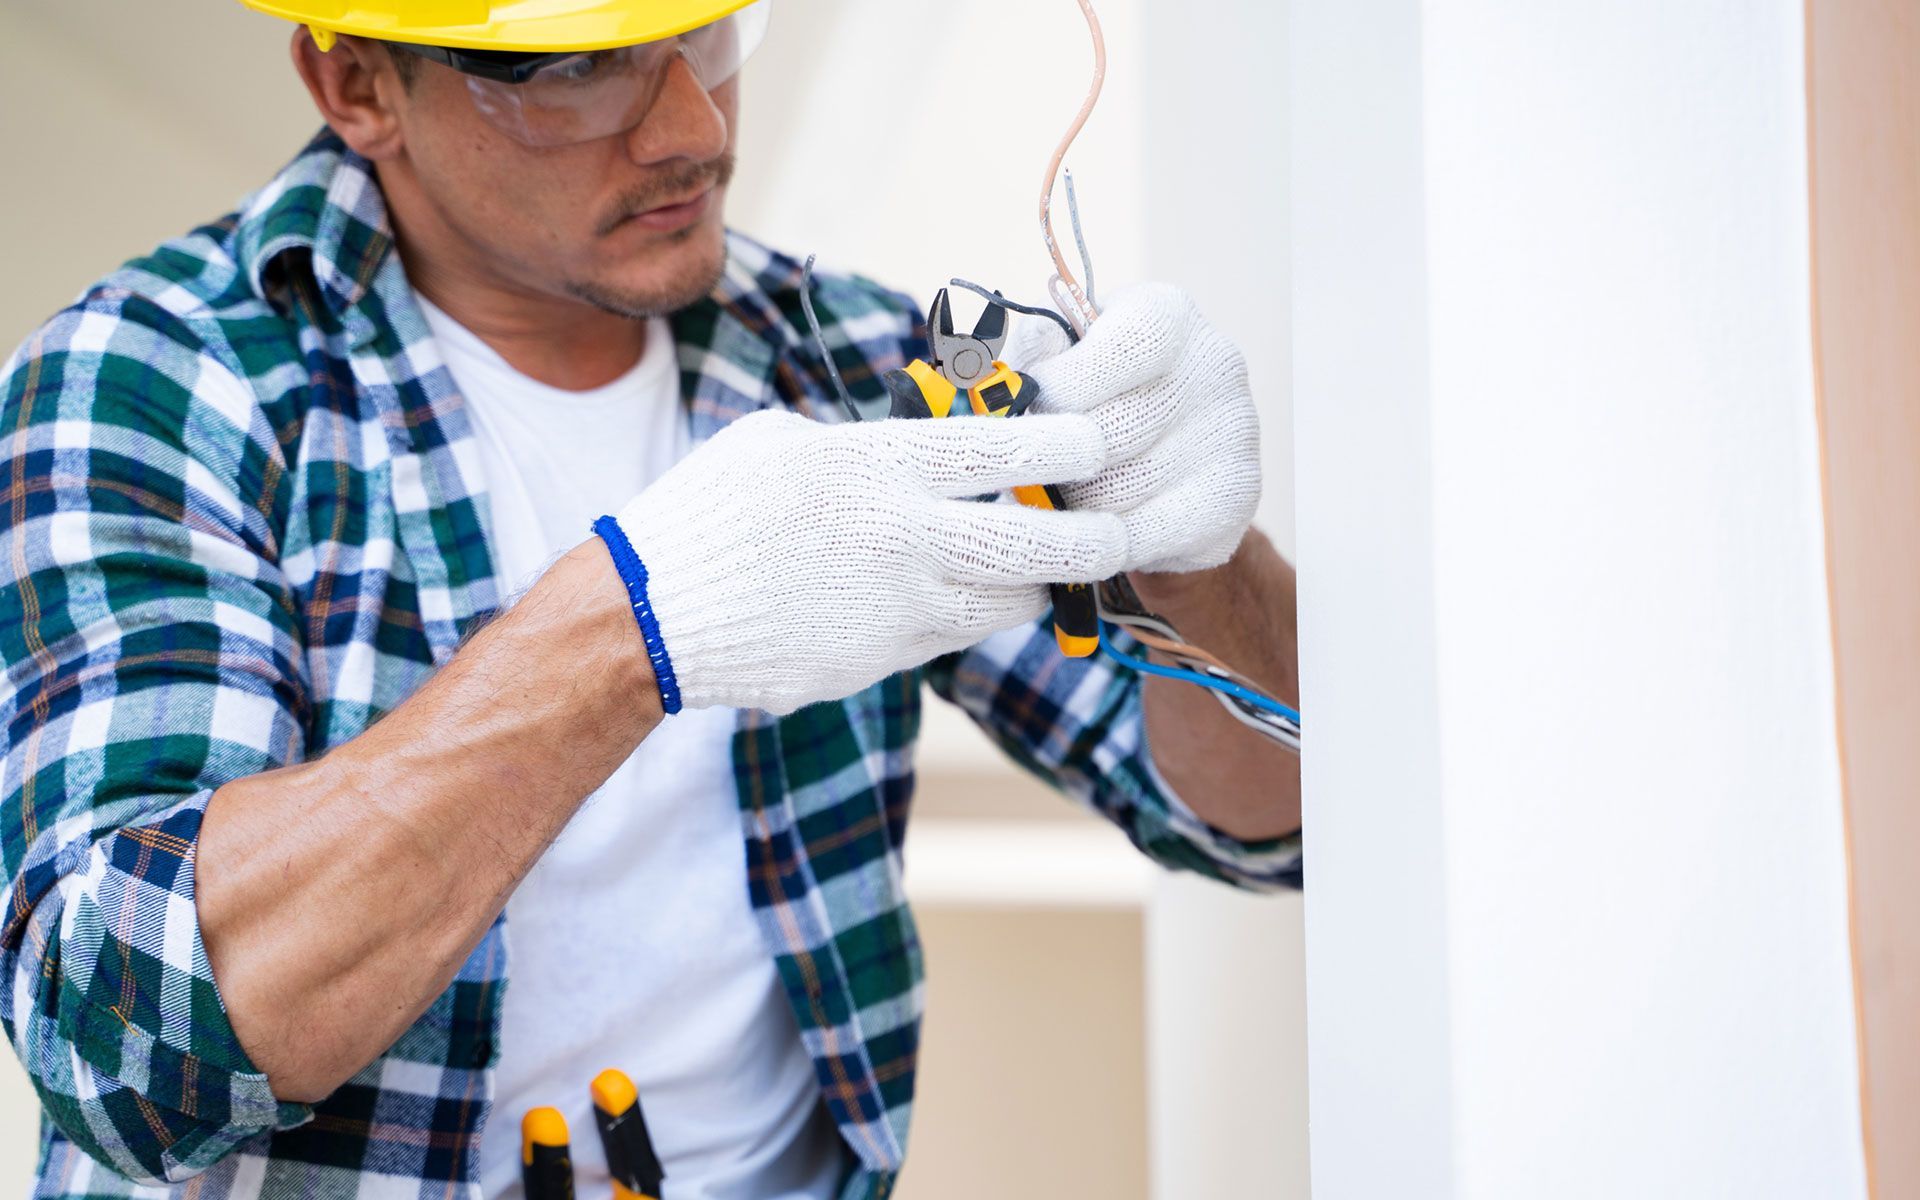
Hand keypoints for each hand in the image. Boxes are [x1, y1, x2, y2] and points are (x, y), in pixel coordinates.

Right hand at [610, 409, 1126, 713]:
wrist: (650, 616)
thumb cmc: (709, 512)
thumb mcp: (783, 443)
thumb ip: (866, 446)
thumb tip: (919, 445)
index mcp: (877, 467)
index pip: (1003, 448)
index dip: (1067, 443)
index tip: (1097, 441)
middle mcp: (901, 539)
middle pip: (1036, 546)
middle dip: (1093, 540)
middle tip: (1113, 532)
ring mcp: (894, 611)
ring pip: (1005, 604)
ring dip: (1029, 585)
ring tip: (1036, 566)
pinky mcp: (879, 663)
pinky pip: (947, 636)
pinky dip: (960, 615)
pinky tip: (942, 595)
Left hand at [1009, 284, 1261, 575]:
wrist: (1166, 465)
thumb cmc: (1099, 396)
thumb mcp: (1063, 354)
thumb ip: (1034, 355)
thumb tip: (1004, 383)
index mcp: (1167, 315)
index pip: (1120, 349)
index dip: (1062, 388)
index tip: (1032, 411)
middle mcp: (1214, 364)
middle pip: (1109, 431)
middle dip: (1057, 458)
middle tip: (1036, 468)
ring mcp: (1233, 433)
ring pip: (1116, 491)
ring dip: (1072, 504)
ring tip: (1067, 494)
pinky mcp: (1233, 500)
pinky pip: (1139, 535)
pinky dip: (1097, 540)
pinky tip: (1087, 529)